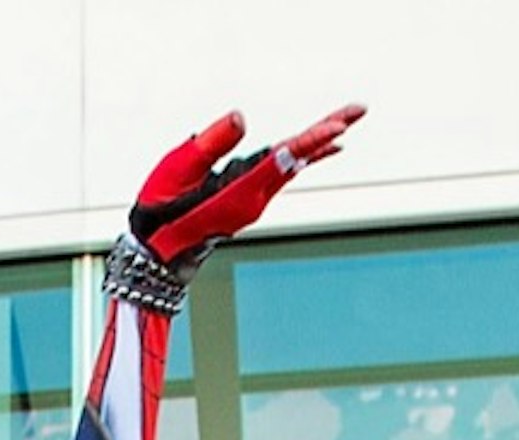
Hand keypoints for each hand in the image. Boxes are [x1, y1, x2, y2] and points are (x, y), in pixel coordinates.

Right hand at [129, 102, 364, 267]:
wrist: (159, 251)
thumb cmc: (162, 210)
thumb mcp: (179, 170)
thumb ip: (211, 143)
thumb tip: (240, 117)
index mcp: (241, 190)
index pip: (284, 158)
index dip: (312, 140)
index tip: (340, 127)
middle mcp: (256, 197)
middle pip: (298, 158)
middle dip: (328, 131)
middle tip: (359, 110)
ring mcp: (255, 200)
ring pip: (294, 163)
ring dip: (321, 140)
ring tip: (347, 120)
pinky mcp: (250, 197)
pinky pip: (285, 171)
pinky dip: (306, 156)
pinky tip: (325, 148)